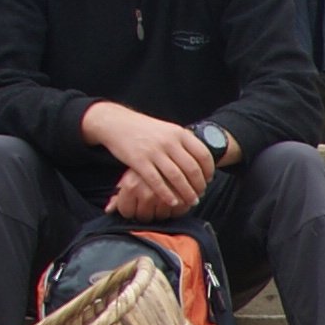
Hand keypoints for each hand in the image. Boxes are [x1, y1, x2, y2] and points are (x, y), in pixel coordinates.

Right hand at [84, 104, 213, 218]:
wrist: (115, 122)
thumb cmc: (145, 130)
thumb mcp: (168, 130)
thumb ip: (184, 143)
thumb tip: (203, 162)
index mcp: (178, 133)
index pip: (203, 155)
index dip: (209, 171)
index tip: (209, 180)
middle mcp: (168, 141)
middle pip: (192, 169)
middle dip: (199, 186)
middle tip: (200, 195)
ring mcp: (153, 151)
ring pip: (177, 178)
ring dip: (187, 193)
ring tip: (191, 201)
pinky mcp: (138, 160)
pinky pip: (157, 182)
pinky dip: (168, 194)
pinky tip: (173, 202)